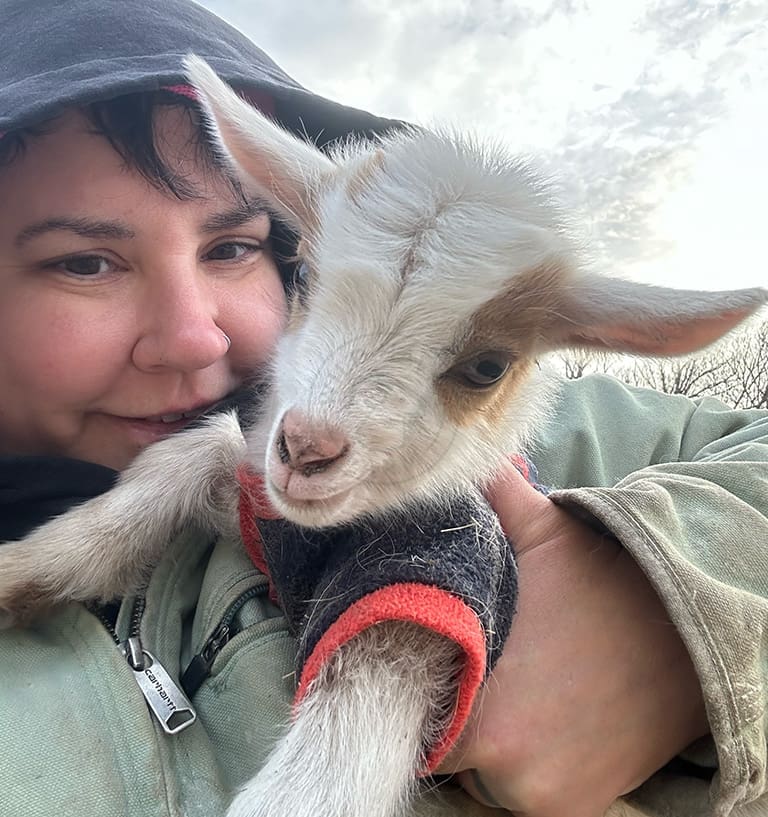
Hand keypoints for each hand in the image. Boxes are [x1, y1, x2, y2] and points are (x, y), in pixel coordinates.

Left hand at [437, 464, 708, 816]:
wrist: (693, 638)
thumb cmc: (608, 586)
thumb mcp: (546, 534)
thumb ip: (492, 497)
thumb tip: (462, 456)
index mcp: (490, 721)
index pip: (422, 725)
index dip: (425, 690)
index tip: (438, 658)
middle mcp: (515, 777)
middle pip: (452, 753)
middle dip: (457, 714)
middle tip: (479, 667)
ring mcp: (550, 800)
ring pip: (486, 776)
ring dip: (491, 745)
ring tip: (515, 690)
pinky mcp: (577, 809)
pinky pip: (527, 793)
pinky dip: (526, 765)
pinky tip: (542, 718)